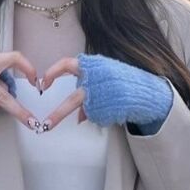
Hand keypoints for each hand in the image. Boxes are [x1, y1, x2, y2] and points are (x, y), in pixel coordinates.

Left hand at [39, 53, 172, 132]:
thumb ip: (87, 84)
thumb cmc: (122, 79)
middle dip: (58, 114)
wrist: (147, 91)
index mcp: (93, 66)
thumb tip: (78, 114)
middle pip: (73, 100)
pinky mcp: (112, 111)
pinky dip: (99, 115)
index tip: (42, 83)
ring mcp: (104, 99)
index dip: (52, 73)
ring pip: (85, 111)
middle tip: (45, 124)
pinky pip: (96, 116)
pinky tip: (110, 109)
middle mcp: (96, 82)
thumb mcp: (104, 75)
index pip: (66, 65)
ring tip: (59, 124)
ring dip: (80, 115)